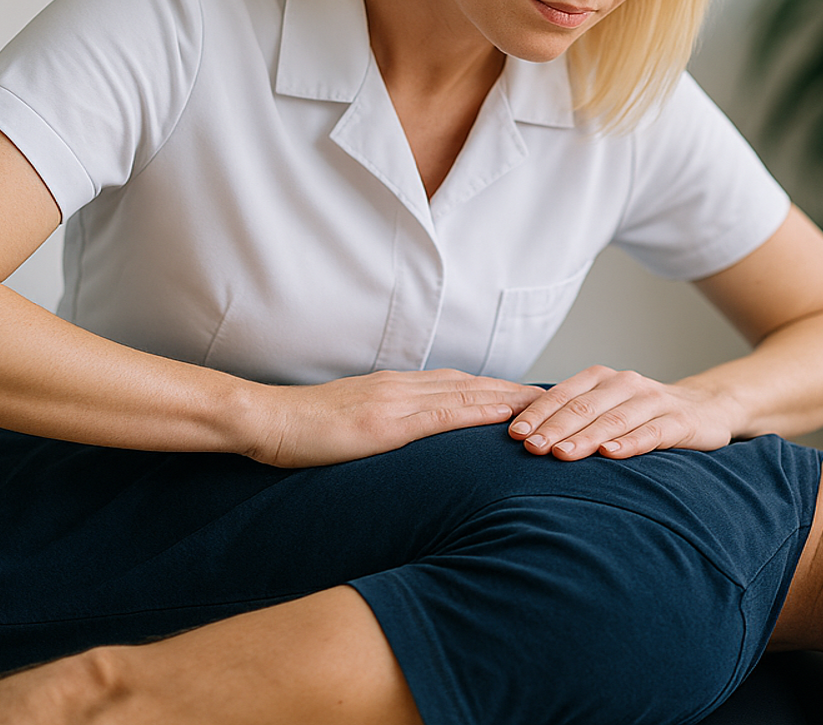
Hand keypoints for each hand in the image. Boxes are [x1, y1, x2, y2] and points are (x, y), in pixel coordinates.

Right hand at [246, 370, 540, 467]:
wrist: (265, 420)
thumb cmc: (301, 428)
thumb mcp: (350, 423)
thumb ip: (381, 424)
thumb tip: (402, 438)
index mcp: (394, 388)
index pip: (457, 384)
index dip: (495, 387)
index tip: (529, 393)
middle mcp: (402, 386)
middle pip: (472, 384)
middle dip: (514, 389)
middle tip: (556, 395)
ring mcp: (396, 401)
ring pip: (466, 394)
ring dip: (508, 397)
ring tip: (546, 403)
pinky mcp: (386, 422)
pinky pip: (442, 416)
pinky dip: (478, 413)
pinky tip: (504, 417)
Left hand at [507, 366, 741, 459]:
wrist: (706, 407)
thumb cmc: (642, 413)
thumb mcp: (606, 407)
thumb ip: (572, 416)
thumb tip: (522, 435)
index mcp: (601, 379)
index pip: (563, 395)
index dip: (538, 414)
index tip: (514, 434)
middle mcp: (626, 384)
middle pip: (584, 407)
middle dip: (555, 428)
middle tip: (530, 448)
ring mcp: (654, 401)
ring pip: (614, 419)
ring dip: (586, 437)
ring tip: (562, 454)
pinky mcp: (679, 421)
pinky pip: (651, 432)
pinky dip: (630, 443)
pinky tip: (611, 454)